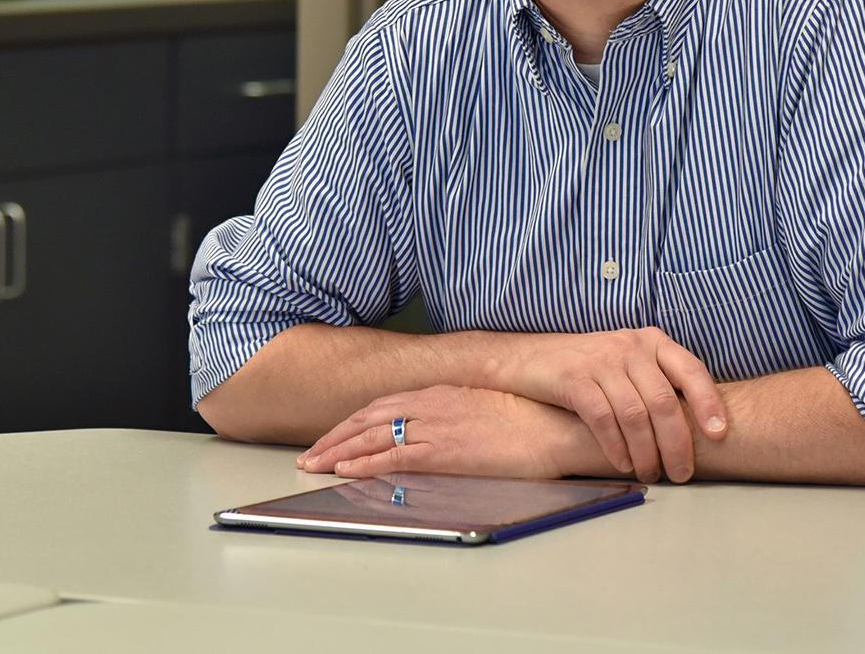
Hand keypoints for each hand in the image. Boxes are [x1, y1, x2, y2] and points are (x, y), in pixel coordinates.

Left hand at [295, 384, 591, 478]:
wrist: (555, 426)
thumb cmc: (531, 419)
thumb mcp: (487, 406)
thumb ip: (458, 413)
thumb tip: (441, 427)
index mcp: (443, 393)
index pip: (385, 406)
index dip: (354, 421)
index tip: (335, 435)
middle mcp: (433, 405)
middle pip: (370, 418)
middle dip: (335, 436)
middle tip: (310, 454)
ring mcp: (438, 427)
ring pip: (374, 437)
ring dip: (339, 451)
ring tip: (314, 465)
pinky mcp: (446, 451)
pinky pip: (395, 457)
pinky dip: (366, 463)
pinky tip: (346, 471)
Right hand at [498, 328, 727, 483]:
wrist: (532, 358)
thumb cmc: (589, 367)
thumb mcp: (629, 363)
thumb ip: (658, 382)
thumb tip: (696, 426)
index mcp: (652, 341)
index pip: (691, 370)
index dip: (709, 402)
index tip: (719, 434)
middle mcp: (630, 346)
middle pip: (663, 400)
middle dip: (676, 443)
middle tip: (681, 473)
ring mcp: (601, 361)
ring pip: (634, 414)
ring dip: (646, 452)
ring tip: (650, 474)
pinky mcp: (573, 379)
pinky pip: (602, 418)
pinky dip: (616, 447)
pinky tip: (622, 464)